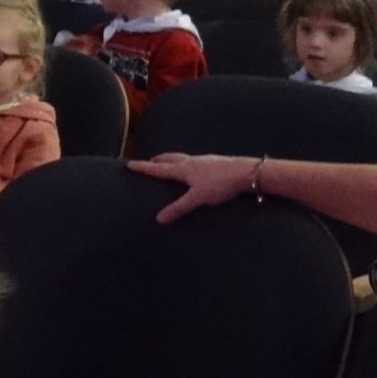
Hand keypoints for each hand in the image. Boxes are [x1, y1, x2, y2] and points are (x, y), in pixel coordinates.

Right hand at [126, 154, 257, 222]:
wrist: (246, 172)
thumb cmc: (219, 184)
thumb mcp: (197, 199)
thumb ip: (178, 208)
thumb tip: (158, 219)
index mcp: (183, 169)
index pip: (158, 169)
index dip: (143, 168)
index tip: (129, 164)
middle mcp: (191, 162)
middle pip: (169, 159)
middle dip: (158, 160)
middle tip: (149, 162)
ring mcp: (204, 160)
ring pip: (182, 158)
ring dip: (172, 160)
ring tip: (169, 164)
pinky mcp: (215, 162)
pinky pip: (195, 161)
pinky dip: (187, 163)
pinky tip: (195, 169)